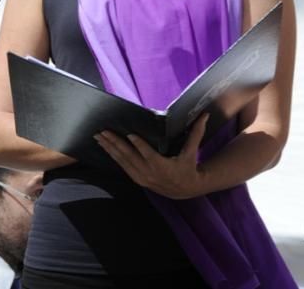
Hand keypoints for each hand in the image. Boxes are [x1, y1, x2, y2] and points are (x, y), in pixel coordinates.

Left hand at [94, 113, 209, 199]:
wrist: (184, 189)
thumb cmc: (188, 167)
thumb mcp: (192, 152)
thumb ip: (196, 132)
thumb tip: (204, 115)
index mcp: (162, 166)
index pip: (149, 155)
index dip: (139, 145)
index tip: (130, 135)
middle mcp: (149, 173)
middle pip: (130, 157)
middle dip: (115, 143)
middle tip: (104, 132)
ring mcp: (141, 177)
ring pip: (122, 162)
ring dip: (110, 149)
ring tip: (99, 137)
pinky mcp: (137, 178)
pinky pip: (123, 167)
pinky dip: (113, 156)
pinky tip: (105, 148)